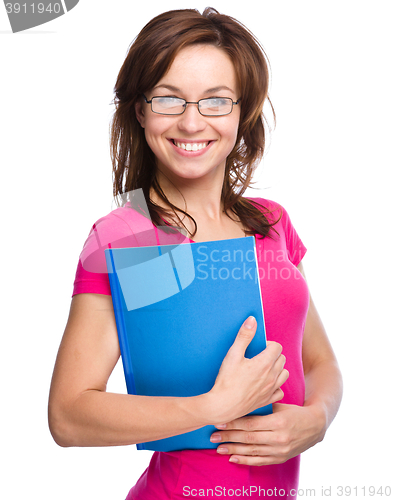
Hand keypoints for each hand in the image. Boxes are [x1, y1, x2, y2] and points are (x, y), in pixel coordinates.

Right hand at [206, 316, 288, 424]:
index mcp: (264, 363)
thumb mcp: (233, 354)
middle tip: (259, 356)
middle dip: (273, 354)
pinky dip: (276, 385)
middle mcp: (272, 376)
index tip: (258, 347)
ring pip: (284, 374)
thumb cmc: (226, 380)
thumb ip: (244, 335)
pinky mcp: (267, 400)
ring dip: (277, 368)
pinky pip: (280, 391)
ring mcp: (271, 389)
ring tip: (264, 368)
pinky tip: (265, 384)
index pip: (277, 347)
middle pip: (282, 359)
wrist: (223, 406)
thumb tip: (252, 320)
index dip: (268, 344)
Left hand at [209, 403, 326, 465]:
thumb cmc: (293, 411)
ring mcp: (280, 450)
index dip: (234, 423)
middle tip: (213, 436)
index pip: (251, 423)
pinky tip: (232, 459)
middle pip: (248, 438)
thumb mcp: (280, 404)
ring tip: (218, 448)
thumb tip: (240, 401)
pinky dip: (245, 461)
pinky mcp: (280, 458)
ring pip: (252, 451)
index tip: (219, 421)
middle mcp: (279, 438)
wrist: (315, 426)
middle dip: (229, 437)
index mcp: (278, 421)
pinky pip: (260, 461)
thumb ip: (262, 405)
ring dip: (233, 450)